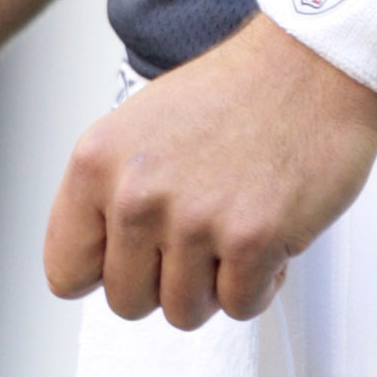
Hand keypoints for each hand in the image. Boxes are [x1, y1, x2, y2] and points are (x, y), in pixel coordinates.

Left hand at [45, 15, 376, 328]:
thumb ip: (111, 192)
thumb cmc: (233, 94)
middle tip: (199, 232)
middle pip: (126, 302)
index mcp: (96, 162)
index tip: (139, 249)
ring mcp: (193, 220)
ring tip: (235, 223)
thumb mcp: (141, 127)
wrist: (311, 64)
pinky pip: (241, 306)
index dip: (108, 267)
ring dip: (215, 281)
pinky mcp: (251, 239)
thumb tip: (97, 261)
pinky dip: (261, 281)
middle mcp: (135, 194)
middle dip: (166, 279)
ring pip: (184, 312)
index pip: (65, 270)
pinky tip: (270, 230)